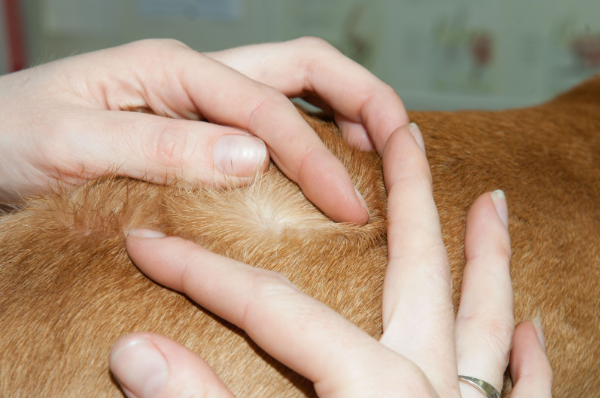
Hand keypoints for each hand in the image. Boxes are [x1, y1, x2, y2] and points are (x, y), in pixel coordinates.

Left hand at [0, 38, 407, 224]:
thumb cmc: (12, 139)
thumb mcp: (73, 142)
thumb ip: (160, 145)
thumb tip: (253, 155)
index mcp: (174, 70)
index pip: (268, 110)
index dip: (316, 159)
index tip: (349, 209)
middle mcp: (197, 75)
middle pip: (305, 67)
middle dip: (363, 99)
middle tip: (402, 145)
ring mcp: (201, 98)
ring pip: (296, 88)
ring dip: (346, 113)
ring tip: (381, 154)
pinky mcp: (197, 126)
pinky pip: (271, 118)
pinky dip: (311, 135)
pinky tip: (324, 167)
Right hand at [111, 124, 551, 396]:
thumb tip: (134, 350)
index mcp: (368, 393)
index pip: (271, 311)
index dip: (200, 275)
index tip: (149, 241)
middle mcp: (428, 390)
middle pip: (418, 267)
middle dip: (408, 196)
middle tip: (409, 134)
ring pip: (485, 315)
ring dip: (488, 256)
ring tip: (494, 201)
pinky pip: (519, 392)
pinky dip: (524, 356)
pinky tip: (532, 324)